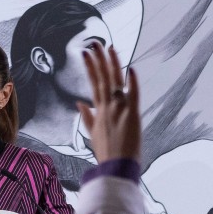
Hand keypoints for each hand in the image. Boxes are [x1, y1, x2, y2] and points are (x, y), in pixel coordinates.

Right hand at [79, 46, 140, 162]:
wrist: (115, 169)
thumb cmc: (106, 154)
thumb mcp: (93, 134)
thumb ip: (87, 117)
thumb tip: (80, 103)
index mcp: (99, 111)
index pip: (93, 84)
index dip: (90, 68)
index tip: (86, 54)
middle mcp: (107, 108)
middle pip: (101, 79)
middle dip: (98, 60)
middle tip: (95, 44)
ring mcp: (118, 111)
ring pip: (114, 82)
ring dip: (113, 64)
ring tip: (109, 48)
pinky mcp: (132, 116)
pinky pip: (132, 96)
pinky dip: (132, 83)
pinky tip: (131, 69)